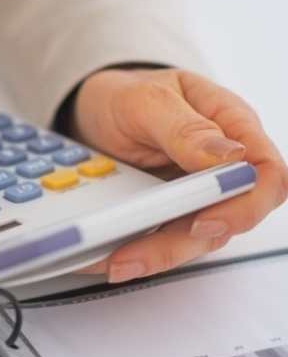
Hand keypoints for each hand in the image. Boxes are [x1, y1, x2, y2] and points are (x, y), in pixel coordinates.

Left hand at [70, 68, 287, 282]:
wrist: (91, 108)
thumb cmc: (125, 94)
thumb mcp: (146, 100)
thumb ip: (185, 127)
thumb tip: (230, 156)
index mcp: (232, 124)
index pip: (266, 173)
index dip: (245, 206)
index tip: (204, 221)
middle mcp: (221, 164)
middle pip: (229, 217)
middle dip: (183, 242)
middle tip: (138, 255)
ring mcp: (196, 191)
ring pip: (195, 237)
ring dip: (156, 255)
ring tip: (116, 263)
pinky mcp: (169, 211)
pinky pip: (163, 238)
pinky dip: (137, 249)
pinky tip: (108, 257)